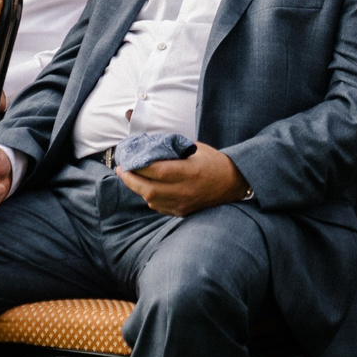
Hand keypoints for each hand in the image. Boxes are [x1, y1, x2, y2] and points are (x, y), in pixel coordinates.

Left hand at [117, 143, 245, 215]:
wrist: (234, 183)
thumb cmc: (214, 162)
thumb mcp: (195, 148)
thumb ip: (173, 148)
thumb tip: (149, 144)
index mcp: (189, 172)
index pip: (156, 171)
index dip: (138, 166)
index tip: (127, 159)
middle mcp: (185, 190)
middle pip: (148, 189)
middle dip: (130, 180)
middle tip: (122, 170)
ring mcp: (183, 204)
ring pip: (151, 200)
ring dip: (138, 189)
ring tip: (130, 178)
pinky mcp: (183, 212)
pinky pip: (159, 207)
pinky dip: (149, 197)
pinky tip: (146, 188)